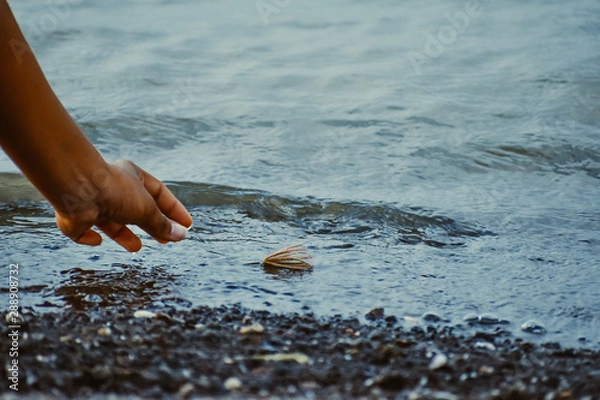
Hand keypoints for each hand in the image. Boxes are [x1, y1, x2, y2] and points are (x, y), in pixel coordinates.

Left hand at [54, 160, 192, 251]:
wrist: (76, 189)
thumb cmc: (115, 191)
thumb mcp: (146, 209)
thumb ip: (162, 224)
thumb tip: (181, 235)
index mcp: (132, 176)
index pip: (159, 193)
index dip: (174, 210)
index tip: (186, 225)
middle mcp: (112, 188)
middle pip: (136, 209)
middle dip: (152, 225)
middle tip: (167, 240)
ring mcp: (92, 201)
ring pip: (111, 221)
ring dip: (124, 235)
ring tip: (137, 248)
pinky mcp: (74, 216)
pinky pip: (82, 230)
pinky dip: (89, 237)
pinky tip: (97, 241)